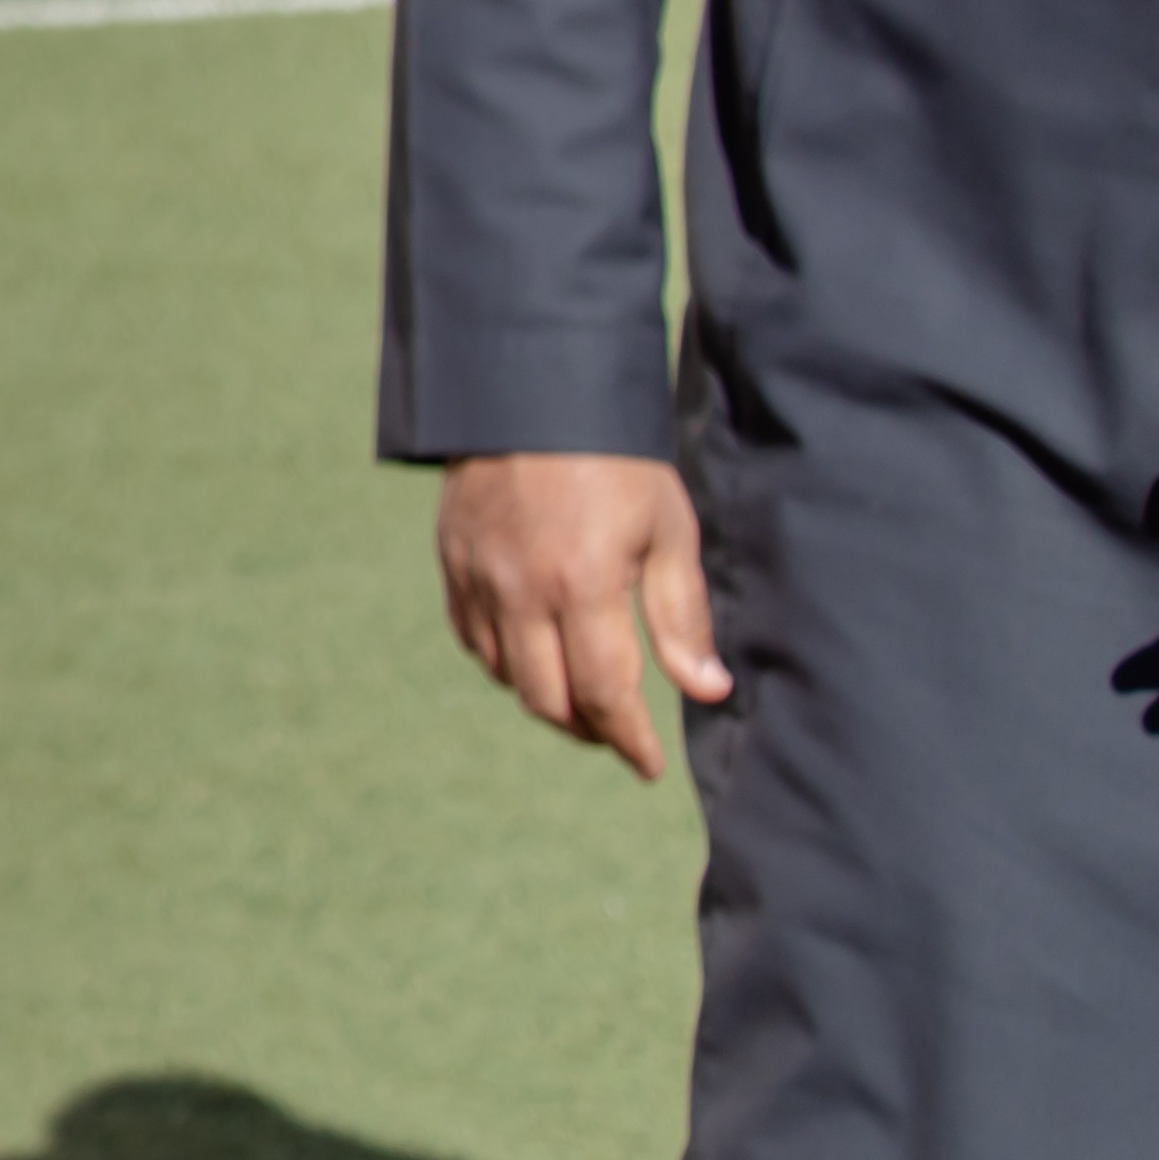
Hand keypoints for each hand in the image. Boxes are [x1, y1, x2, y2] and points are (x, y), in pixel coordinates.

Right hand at [438, 449, 725, 780]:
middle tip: (621, 732)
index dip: (630, 740)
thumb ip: (683, 617)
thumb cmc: (617, 462)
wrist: (531, 394)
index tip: (649, 765)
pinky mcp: (452, 563)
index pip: (606, 694)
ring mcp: (479, 578)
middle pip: (548, 699)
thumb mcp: (669, 531)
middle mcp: (522, 591)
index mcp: (584, 585)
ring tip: (582, 696)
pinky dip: (505, 662)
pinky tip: (535, 655)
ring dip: (547, 699)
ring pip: (507, 676)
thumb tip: (706, 691)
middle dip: (590, 729)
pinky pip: (474, 639)